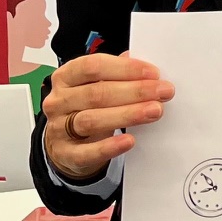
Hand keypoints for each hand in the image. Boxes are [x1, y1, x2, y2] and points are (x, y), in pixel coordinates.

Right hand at [43, 51, 174, 181]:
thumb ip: (117, 74)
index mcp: (65, 76)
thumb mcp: (95, 86)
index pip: (93, 67)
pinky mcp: (65, 154)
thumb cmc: (85, 108)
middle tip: (163, 92)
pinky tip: (129, 140)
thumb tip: (145, 68)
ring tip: (155, 111)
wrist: (65, 143)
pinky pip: (87, 151)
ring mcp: (58, 128)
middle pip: (97, 94)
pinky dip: (109, 147)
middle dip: (135, 92)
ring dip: (127, 115)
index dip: (125, 69)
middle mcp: (59, 101)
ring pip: (92, 120)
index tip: (153, 73)